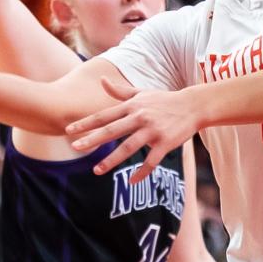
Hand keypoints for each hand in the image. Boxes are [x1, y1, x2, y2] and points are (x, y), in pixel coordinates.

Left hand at [67, 78, 203, 182]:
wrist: (192, 106)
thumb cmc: (165, 100)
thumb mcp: (142, 93)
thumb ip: (120, 91)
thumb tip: (102, 80)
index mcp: (132, 106)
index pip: (104, 115)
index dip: (86, 123)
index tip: (69, 130)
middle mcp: (140, 118)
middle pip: (112, 130)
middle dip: (93, 139)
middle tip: (75, 147)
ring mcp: (153, 131)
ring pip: (129, 148)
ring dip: (112, 160)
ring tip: (96, 170)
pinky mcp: (165, 143)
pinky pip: (151, 161)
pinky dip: (141, 172)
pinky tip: (131, 181)